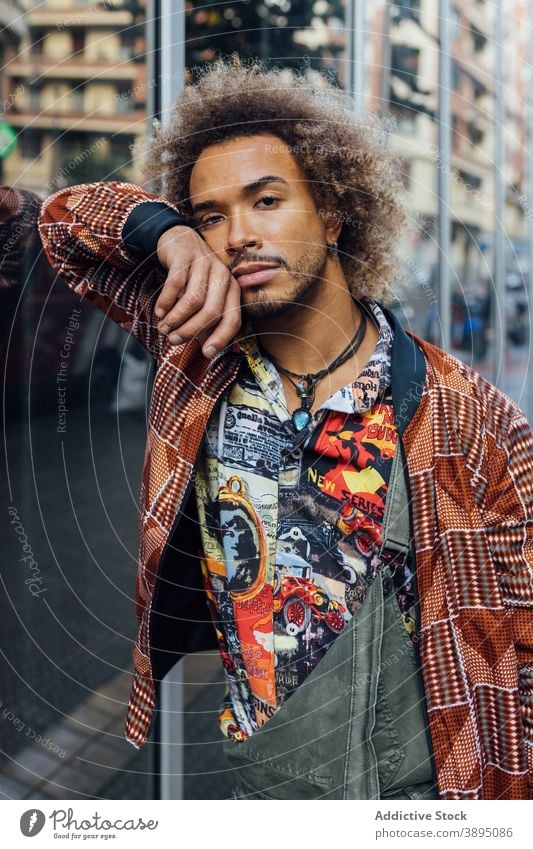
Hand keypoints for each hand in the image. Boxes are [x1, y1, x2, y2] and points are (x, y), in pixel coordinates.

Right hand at [154, 225, 240, 357]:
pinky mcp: (185, 256)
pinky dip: (166, 301)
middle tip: (174, 340)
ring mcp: (204, 264)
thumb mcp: (205, 296)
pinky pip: (176, 284)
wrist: (178, 239)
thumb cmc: (193, 276)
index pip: (233, 318)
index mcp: (232, 288)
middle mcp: (222, 275)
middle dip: (192, 330)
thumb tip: (207, 350)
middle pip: (211, 311)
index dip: (221, 338)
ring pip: (193, 299)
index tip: (207, 353)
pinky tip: (159, 311)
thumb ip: (207, 320)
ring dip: (176, 318)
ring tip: (164, 329)